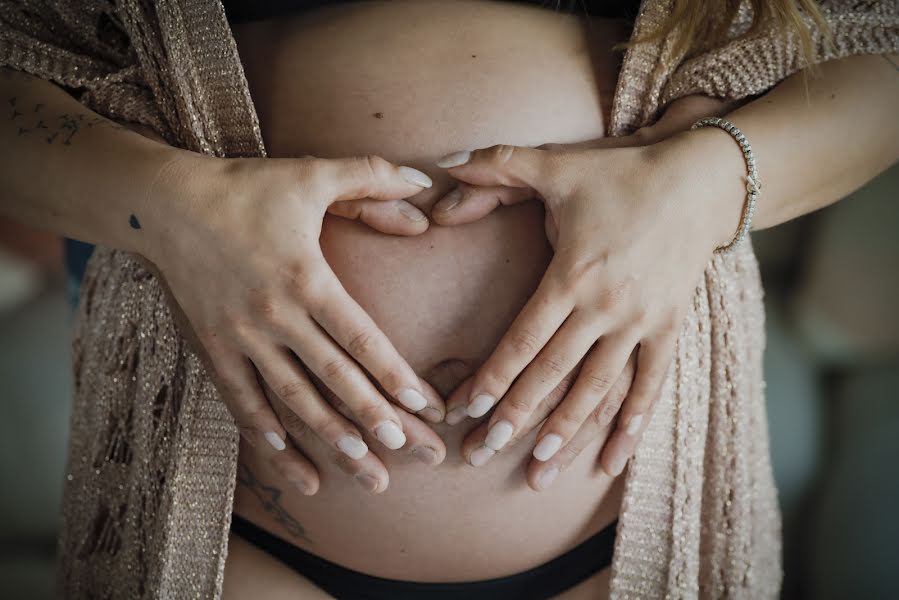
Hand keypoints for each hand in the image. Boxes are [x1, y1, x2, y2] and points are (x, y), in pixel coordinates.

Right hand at [148, 153, 445, 492]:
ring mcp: (240, 337)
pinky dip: (265, 433)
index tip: (425, 406)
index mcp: (306, 277)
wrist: (163, 204)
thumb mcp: (311, 174)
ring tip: (362, 468)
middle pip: (334, 378)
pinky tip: (289, 461)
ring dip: (327, 437)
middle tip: (410, 452)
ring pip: (292, 399)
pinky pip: (241, 399)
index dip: (395, 374)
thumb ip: (370, 176)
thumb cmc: (245, 187)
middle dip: (375, 419)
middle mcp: (275, 315)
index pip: (361, 338)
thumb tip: (425, 182)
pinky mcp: (212, 348)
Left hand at [433, 96, 734, 475]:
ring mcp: (642, 323)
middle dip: (515, 418)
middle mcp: (606, 308)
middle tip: (481, 456)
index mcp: (573, 275)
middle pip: (553, 374)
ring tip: (538, 472)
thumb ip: (496, 166)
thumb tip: (442, 168)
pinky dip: (632, 424)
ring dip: (566, 432)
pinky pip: (651, 385)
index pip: (524, 339)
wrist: (700, 179)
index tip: (466, 411)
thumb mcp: (556, 164)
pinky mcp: (670, 328)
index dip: (493, 378)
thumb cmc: (622, 173)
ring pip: (597, 389)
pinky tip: (612, 462)